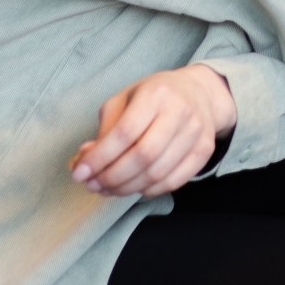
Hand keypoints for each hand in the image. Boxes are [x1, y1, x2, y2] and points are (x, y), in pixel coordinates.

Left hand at [70, 64, 235, 198]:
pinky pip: (174, 182)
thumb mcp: (126, 99)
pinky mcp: (205, 151)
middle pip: (143, 156)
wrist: (200, 93)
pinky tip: (134, 187)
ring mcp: (196, 132)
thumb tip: (86, 160)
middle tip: (93, 186)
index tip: (80, 173)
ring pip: (158, 173)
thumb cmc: (155, 96)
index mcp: (156, 93)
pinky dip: (149, 190)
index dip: (100, 157)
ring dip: (127, 188)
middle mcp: (180, 111)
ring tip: (107, 189)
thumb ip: (106, 128)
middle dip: (112, 177)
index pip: (125, 132)